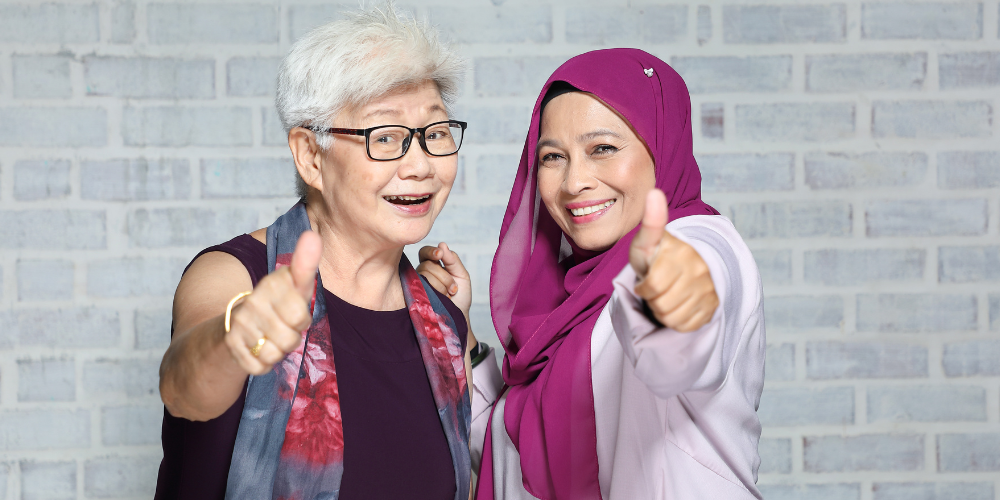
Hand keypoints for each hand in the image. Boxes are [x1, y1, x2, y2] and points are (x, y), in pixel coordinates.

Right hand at [225, 231, 321, 374]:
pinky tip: (258, 349)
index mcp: (270, 284)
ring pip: (276, 353)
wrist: (235, 325)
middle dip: (292, 336)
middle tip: (283, 326)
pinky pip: (261, 366)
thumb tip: (313, 235)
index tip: (293, 310)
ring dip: (278, 351)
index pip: (299, 314)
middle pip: (290, 337)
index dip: (301, 318)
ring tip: (270, 337)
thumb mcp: (293, 285)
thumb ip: (305, 264)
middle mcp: (253, 302)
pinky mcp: (230, 346)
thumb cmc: (277, 304)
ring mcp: (240, 324)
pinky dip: (264, 364)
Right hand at [416, 242, 471, 323]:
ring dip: (442, 285)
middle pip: (427, 265)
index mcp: (432, 266)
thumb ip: (453, 260)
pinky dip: (436, 291)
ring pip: (425, 275)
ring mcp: (417, 285)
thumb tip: (441, 244)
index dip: (431, 251)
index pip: (425, 252)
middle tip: (453, 288)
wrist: (459, 316)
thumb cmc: (460, 297)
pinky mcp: (414, 296)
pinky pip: (421, 286)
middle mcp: (422, 273)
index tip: (439, 254)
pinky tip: (442, 298)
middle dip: (444, 276)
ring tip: (449, 295)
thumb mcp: (461, 275)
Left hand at [629, 189, 718, 331]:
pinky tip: (677, 305)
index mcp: (683, 254)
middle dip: (652, 299)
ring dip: (663, 311)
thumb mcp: (648, 239)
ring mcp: (709, 290)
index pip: (653, 287)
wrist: (684, 265)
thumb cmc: (658, 255)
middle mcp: (700, 271)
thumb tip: (654, 192)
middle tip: (656, 288)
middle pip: (662, 304)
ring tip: (665, 296)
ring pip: (673, 317)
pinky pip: (686, 325)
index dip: (643, 287)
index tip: (646, 279)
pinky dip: (677, 320)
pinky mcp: (713, 306)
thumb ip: (651, 221)